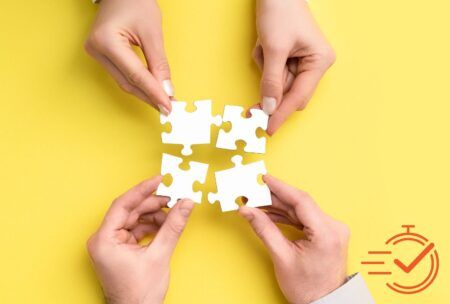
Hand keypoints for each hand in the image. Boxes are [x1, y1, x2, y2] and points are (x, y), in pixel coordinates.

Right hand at [85, 0, 172, 114]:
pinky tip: (151, 91)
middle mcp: (96, 50)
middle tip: (168, 108)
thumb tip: (167, 90)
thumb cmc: (134, 2)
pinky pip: (121, 75)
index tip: (168, 106)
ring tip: (162, 102)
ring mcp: (96, 53)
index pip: (135, 75)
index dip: (154, 93)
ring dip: (144, 93)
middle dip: (150, 97)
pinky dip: (137, 84)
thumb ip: (159, 64)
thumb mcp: (152, 32)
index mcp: (106, 42)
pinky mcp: (101, 55)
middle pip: (127, 82)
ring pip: (123, 82)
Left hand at [87, 176, 194, 303]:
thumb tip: (185, 204)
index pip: (123, 204)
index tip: (158, 180)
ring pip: (134, 219)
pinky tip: (166, 225)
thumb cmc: (138, 294)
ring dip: (154, 215)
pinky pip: (136, 229)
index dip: (142, 190)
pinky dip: (151, 226)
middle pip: (130, 211)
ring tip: (173, 213)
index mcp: (104, 240)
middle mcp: (104, 240)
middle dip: (152, 204)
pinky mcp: (120, 249)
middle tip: (173, 197)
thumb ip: (173, 226)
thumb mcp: (159, 255)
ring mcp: (111, 244)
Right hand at [239, 175, 348, 303]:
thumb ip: (264, 229)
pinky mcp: (327, 233)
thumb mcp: (282, 257)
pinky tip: (270, 214)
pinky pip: (305, 218)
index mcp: (326, 233)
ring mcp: (332, 229)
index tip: (264, 179)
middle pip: (300, 204)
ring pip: (301, 210)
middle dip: (274, 198)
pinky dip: (287, 216)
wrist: (323, 303)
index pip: (301, 201)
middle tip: (253, 194)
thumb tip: (247, 211)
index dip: (280, 187)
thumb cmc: (308, 288)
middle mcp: (333, 227)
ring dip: (279, 207)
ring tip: (257, 205)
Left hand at [253, 0, 335, 133]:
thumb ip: (271, 81)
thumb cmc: (280, 12)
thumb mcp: (274, 49)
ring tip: (264, 47)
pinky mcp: (290, 58)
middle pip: (290, 94)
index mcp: (319, 61)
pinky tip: (264, 46)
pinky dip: (265, 64)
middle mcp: (314, 64)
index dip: (282, 114)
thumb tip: (268, 108)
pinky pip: (274, 73)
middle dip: (271, 94)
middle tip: (251, 110)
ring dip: (266, 71)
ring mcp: (302, 62)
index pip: (299, 96)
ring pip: (279, 84)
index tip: (268, 129)